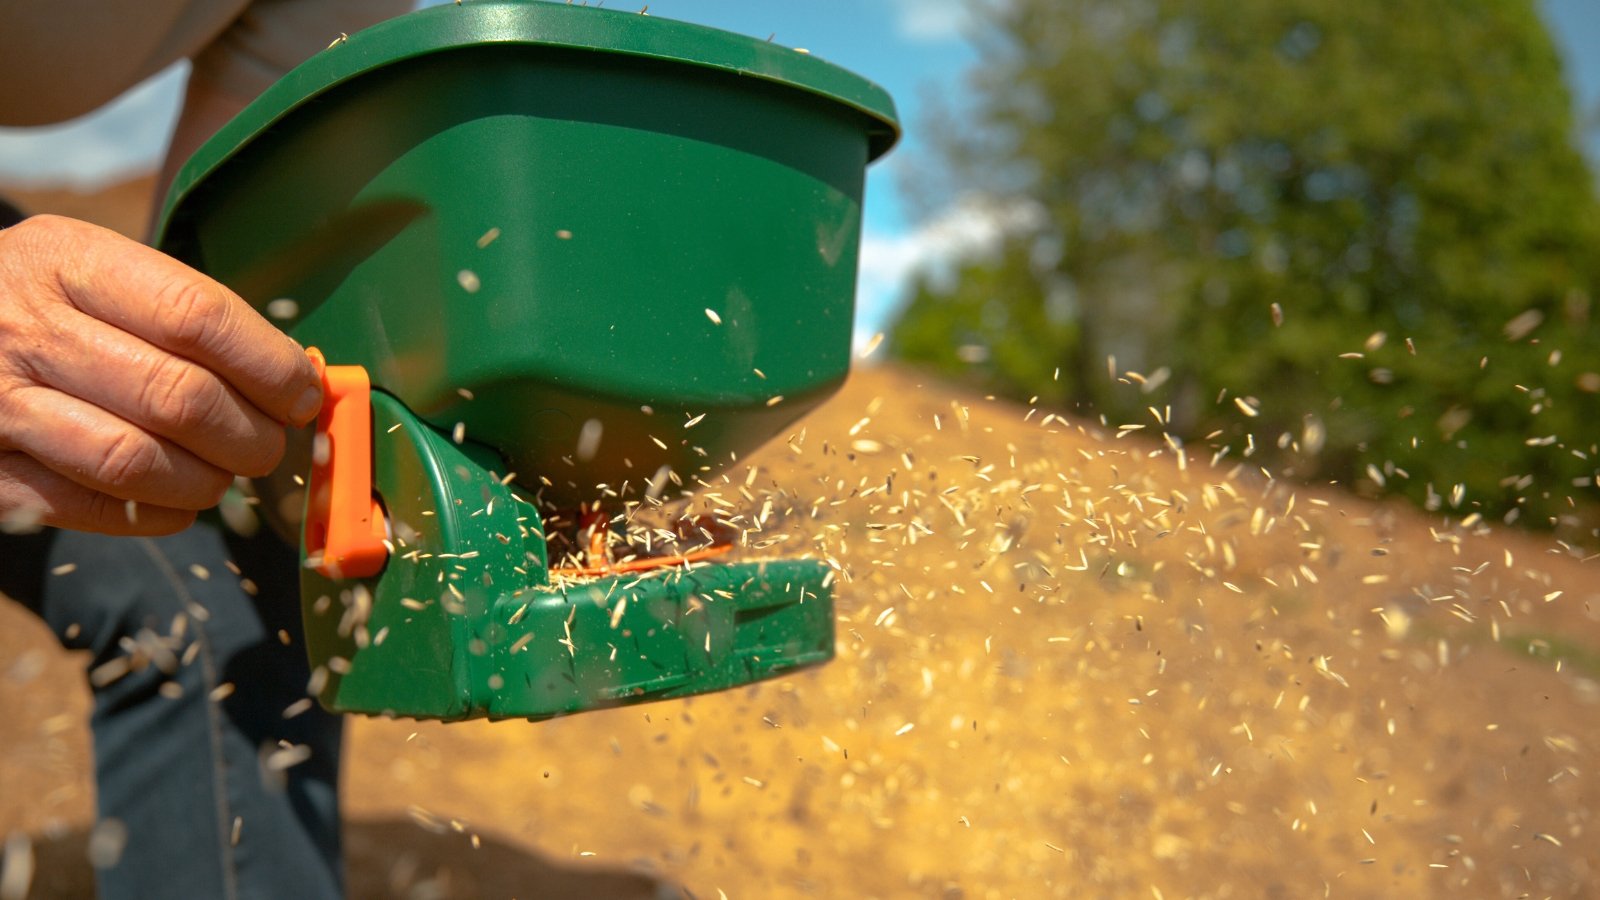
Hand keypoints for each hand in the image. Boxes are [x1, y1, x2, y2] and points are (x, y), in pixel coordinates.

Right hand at [0, 215, 321, 534]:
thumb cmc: (40, 302)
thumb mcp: (93, 269)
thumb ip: (182, 313)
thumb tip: (294, 379)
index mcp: (67, 260)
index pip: (198, 316)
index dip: (270, 366)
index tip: (302, 394)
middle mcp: (25, 327)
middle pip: (179, 397)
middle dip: (250, 436)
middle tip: (269, 446)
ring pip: (136, 461)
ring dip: (207, 482)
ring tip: (224, 475)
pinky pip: (87, 506)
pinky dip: (153, 514)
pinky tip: (176, 502)